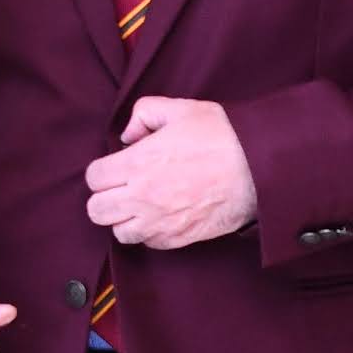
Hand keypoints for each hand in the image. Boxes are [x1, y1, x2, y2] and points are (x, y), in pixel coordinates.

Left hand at [82, 96, 257, 249]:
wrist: (259, 167)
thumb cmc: (222, 136)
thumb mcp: (180, 109)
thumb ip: (144, 114)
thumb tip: (128, 135)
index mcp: (137, 163)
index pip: (93, 178)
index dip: (103, 171)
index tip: (116, 167)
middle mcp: (142, 197)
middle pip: (96, 210)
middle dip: (105, 197)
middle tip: (123, 188)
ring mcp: (160, 221)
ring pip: (119, 232)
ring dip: (125, 219)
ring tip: (142, 205)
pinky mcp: (179, 238)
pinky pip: (148, 243)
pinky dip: (149, 233)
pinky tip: (162, 216)